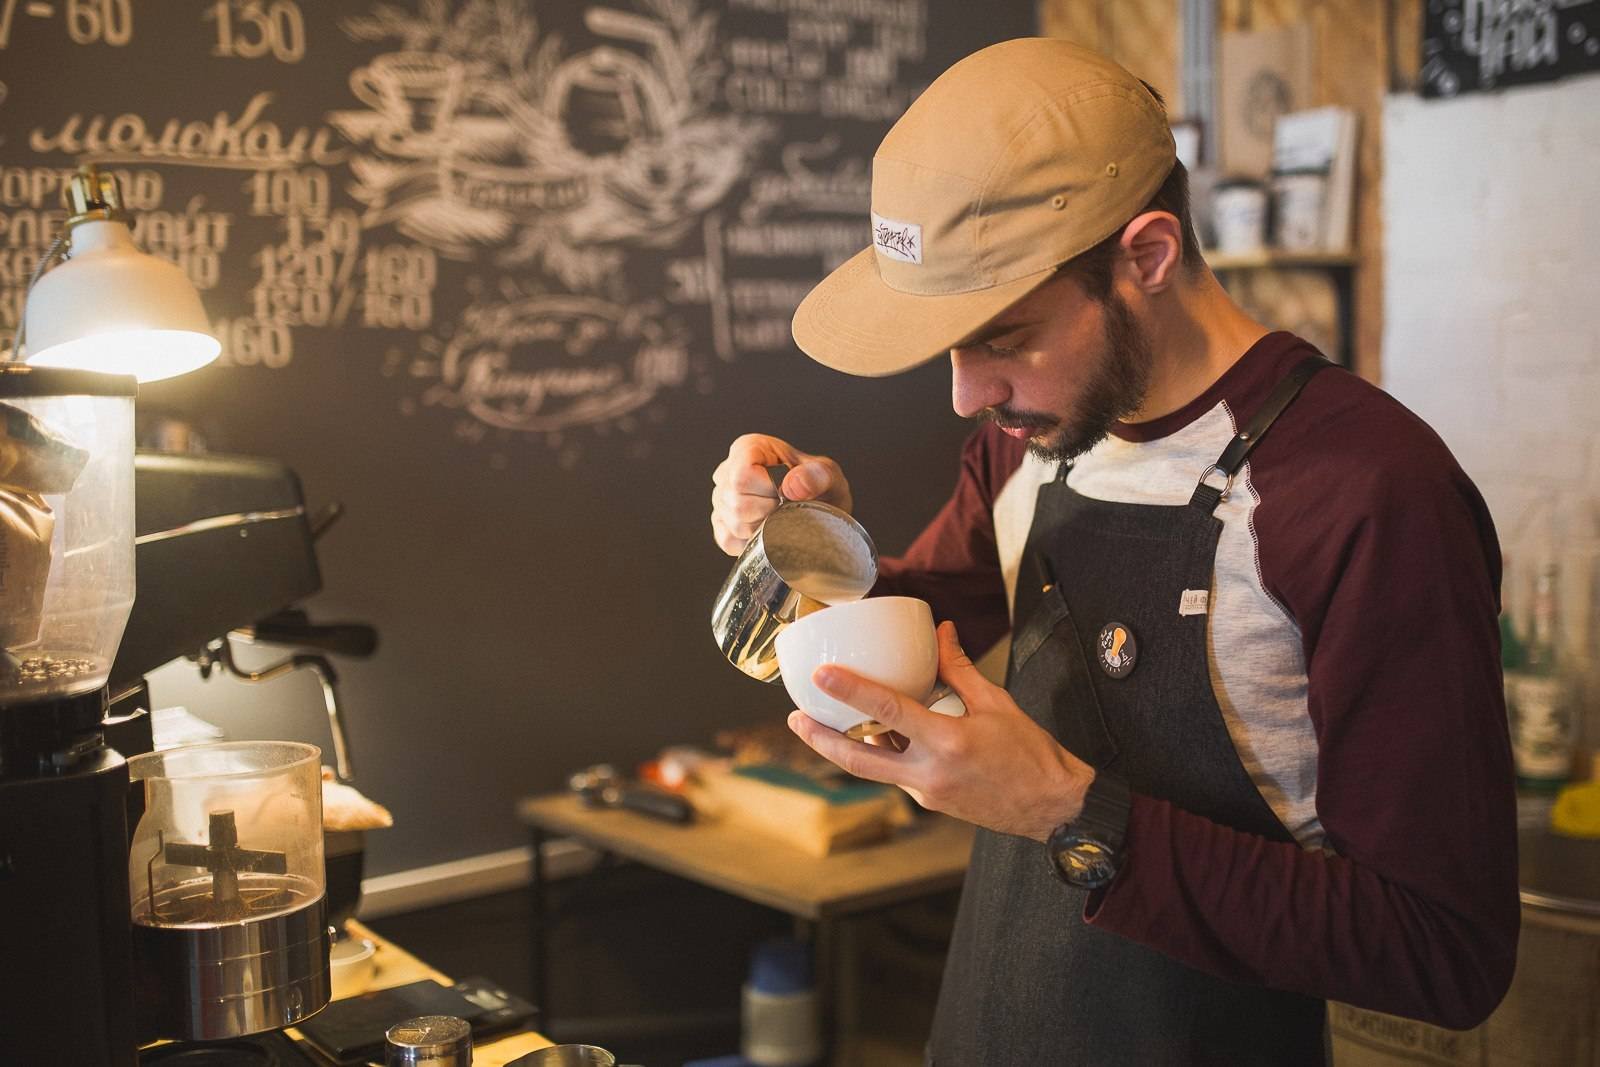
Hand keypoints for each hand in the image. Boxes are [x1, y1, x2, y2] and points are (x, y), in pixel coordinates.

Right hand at [710, 433, 852, 555]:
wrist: (819, 508)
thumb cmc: (819, 486)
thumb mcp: (829, 476)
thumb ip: (818, 476)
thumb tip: (791, 486)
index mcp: (748, 448)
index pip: (742, 476)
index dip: (767, 492)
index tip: (787, 494)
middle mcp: (727, 471)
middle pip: (736, 503)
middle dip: (768, 513)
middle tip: (787, 509)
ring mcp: (720, 498)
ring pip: (734, 524)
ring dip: (762, 529)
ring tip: (780, 518)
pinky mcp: (720, 524)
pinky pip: (728, 541)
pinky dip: (752, 543)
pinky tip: (767, 531)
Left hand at [787, 621, 1095, 841]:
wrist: (1054, 808)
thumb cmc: (1031, 755)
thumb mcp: (997, 703)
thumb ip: (959, 669)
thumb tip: (940, 632)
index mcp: (948, 743)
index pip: (888, 713)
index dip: (851, 692)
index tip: (821, 676)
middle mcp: (930, 773)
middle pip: (859, 758)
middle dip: (821, 739)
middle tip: (794, 718)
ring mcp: (926, 793)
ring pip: (873, 768)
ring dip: (844, 747)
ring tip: (819, 724)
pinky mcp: (930, 802)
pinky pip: (896, 773)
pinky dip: (881, 752)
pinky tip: (873, 734)